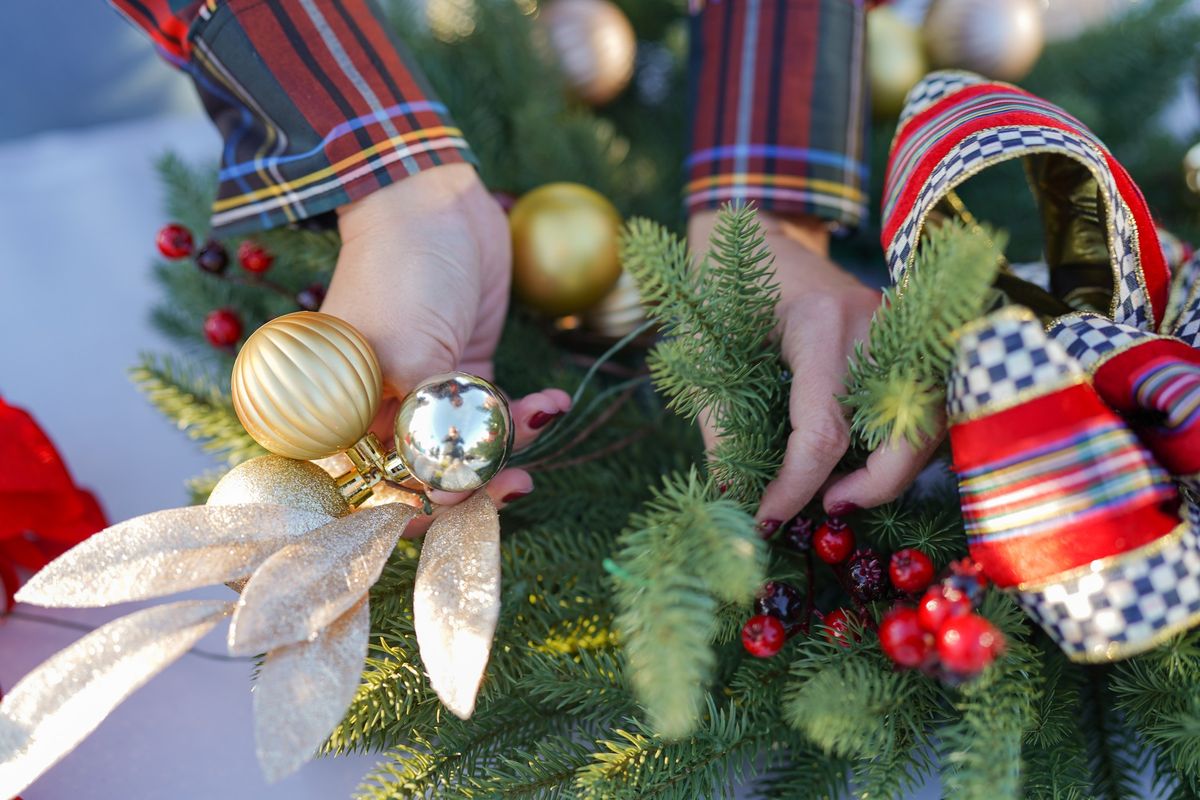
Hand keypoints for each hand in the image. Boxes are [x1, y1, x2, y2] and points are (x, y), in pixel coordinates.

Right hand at [322, 164, 569, 526]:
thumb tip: (447, 489)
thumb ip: (428, 422)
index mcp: (342, 415)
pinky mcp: (467, 370)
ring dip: (510, 446)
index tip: (459, 501)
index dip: (414, 509)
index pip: (370, 489)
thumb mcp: (410, 352)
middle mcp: (380, 412)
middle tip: (517, 482)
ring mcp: (428, 393)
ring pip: (470, 449)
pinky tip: (552, 402)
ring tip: (542, 418)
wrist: (436, 199)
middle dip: (476, 485)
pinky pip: (496, 414)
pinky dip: (527, 415)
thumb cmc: (402, 270)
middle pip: (426, 477)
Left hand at [688, 209, 941, 528]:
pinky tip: (861, 459)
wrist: (757, 234)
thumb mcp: (706, 353)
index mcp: (819, 324)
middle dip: (873, 486)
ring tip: (840, 487)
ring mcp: (902, 327)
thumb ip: (720, 426)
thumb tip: (735, 496)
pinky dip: (900, 443)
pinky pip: (925, 405)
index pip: (824, 431)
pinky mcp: (910, 337)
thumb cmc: (724, 289)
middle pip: (904, 429)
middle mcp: (876, 323)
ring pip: (928, 420)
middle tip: (825, 507)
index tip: (768, 518)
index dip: (797, 487)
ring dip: (893, 468)